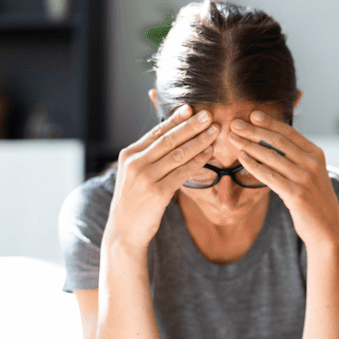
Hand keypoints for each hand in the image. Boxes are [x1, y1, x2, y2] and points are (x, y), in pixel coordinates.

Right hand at [105, 105, 218, 246]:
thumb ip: (149, 157)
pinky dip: (198, 162)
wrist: (124, 231)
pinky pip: (182, 173)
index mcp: (129, 154)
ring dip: (199, 141)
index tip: (191, 108)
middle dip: (191, 126)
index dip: (175, 120)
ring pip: (177, 154)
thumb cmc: (134, 201)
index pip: (156, 132)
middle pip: (168, 139)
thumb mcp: (135, 175)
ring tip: (214, 131)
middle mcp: (135, 163)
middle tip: (208, 115)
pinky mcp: (157, 193)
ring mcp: (145, 178)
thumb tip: (172, 139)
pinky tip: (209, 154)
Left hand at [229, 111, 338, 246]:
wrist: (328, 230)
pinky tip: (242, 158)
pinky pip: (269, 176)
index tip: (252, 115)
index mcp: (316, 154)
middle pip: (278, 141)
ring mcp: (305, 178)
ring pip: (271, 156)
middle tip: (235, 124)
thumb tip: (273, 143)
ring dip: (249, 145)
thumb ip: (298, 159)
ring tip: (233, 139)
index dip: (270, 122)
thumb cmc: (315, 201)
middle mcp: (312, 163)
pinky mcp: (296, 194)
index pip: (289, 132)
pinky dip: (253, 166)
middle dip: (254, 130)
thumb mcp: (312, 175)